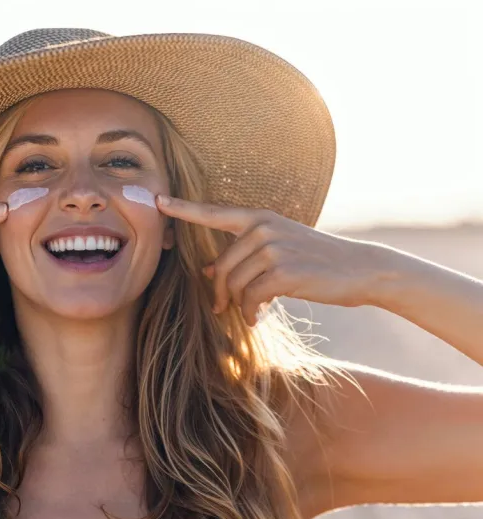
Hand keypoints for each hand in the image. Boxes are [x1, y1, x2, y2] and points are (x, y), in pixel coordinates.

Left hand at [157, 195, 382, 324]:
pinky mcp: (283, 271)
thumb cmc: (315, 261)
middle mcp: (262, 228)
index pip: (213, 213)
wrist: (360, 269)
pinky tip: (258, 317)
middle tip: (224, 308)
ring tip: (250, 313)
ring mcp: (273, 247)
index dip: (183, 208)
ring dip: (238, 305)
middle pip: (221, 267)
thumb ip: (243, 255)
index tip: (157, 201)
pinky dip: (250, 312)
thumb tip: (209, 270)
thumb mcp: (278, 251)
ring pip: (234, 284)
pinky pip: (250, 298)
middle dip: (220, 292)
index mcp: (258, 218)